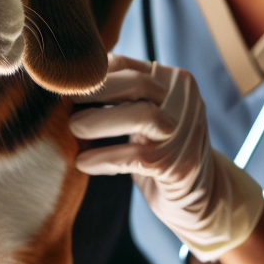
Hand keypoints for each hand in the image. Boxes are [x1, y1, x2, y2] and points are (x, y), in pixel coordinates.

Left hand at [70, 54, 263, 261]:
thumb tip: (70, 82)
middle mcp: (185, 102)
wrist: (200, 198)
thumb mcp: (150, 116)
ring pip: (140, 116)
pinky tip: (83, 163)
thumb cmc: (163, 152)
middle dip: (94, 91)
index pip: (127, 65)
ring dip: (98, 122)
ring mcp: (184, 134)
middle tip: (63, 102)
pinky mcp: (177, 166)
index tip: (64, 85)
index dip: (93, 73)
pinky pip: (132, 157)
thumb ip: (125, 97)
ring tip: (74, 130)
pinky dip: (102, 158)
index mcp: (176, 82)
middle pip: (136, 84)